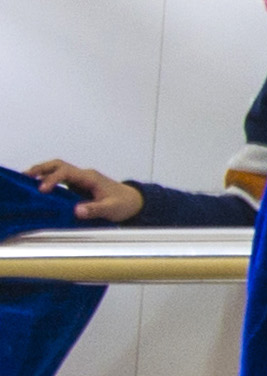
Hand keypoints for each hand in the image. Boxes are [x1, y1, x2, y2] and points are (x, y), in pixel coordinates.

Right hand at [24, 159, 141, 223]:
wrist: (133, 201)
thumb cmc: (123, 203)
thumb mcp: (111, 209)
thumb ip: (95, 209)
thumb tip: (77, 210)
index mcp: (90, 178)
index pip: (66, 173)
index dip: (52, 180)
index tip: (42, 190)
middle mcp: (83, 175)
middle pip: (59, 165)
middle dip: (42, 169)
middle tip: (25, 176)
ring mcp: (80, 180)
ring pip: (58, 170)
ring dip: (42, 173)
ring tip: (25, 180)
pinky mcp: (77, 186)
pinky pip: (59, 179)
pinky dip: (47, 181)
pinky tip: (37, 189)